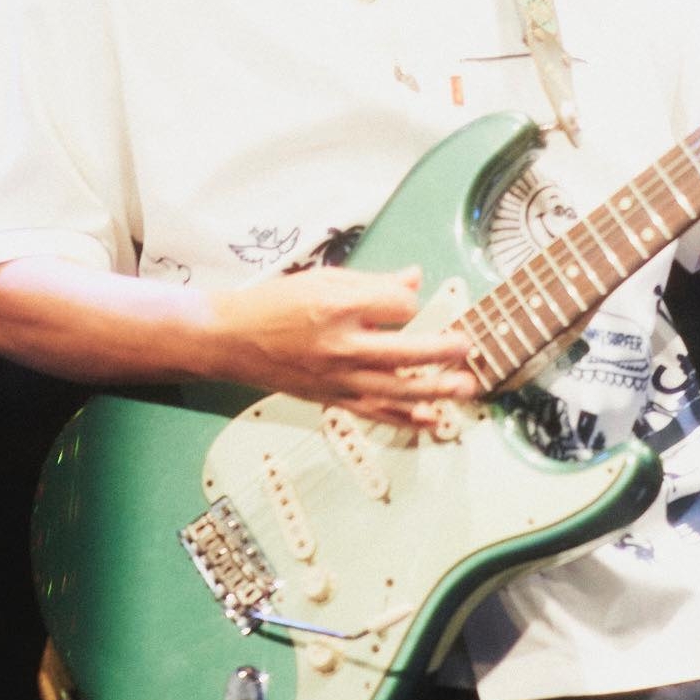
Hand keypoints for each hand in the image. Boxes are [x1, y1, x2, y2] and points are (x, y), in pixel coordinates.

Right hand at [205, 264, 479, 427]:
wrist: (233, 340)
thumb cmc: (274, 305)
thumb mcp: (323, 279)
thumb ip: (372, 282)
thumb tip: (413, 280)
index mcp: (338, 307)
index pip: (397, 306)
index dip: (408, 302)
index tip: (405, 301)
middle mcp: (341, 346)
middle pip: (406, 351)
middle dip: (442, 350)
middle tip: (466, 346)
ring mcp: (339, 378)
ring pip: (398, 389)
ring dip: (436, 390)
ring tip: (465, 386)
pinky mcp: (334, 399)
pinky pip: (377, 412)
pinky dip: (407, 418)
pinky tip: (433, 420)